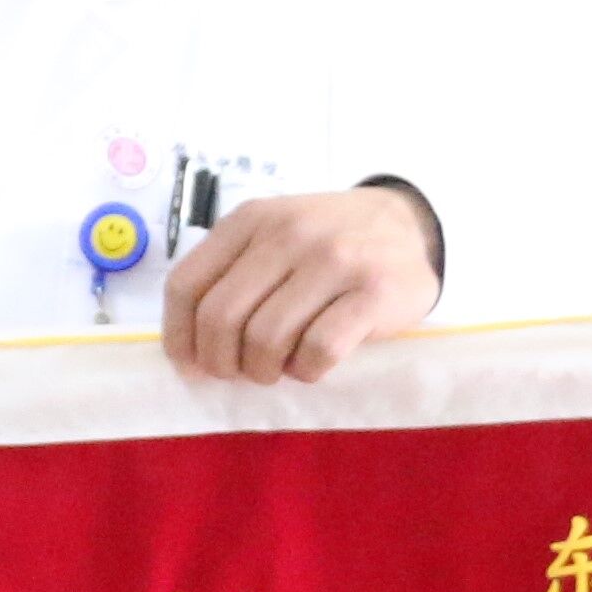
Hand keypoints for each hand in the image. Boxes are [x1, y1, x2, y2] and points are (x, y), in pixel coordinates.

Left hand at [162, 183, 439, 383]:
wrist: (411, 226)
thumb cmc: (330, 243)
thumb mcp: (273, 238)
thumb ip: (228, 279)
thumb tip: (187, 357)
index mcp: (251, 219)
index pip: (186, 284)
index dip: (179, 336)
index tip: (191, 365)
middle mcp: (288, 233)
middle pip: (221, 317)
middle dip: (221, 362)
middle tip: (240, 372)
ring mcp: (334, 260)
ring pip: (266, 339)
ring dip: (264, 370)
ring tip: (279, 367)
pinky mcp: (373, 293)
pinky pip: (318, 350)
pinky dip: (306, 371)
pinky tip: (312, 364)